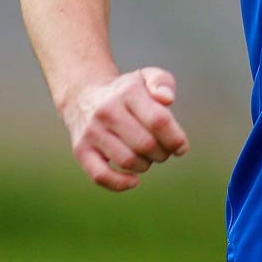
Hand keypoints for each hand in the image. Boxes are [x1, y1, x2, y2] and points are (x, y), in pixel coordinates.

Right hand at [59, 67, 189, 191]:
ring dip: (145, 165)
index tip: (181, 147)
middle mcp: (107, 110)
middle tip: (163, 151)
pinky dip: (120, 184)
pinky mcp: (81, 150)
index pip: (159, 120)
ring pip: (128, 160)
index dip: (175, 139)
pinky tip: (134, 180)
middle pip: (146, 144)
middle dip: (162, 153)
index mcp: (128, 92)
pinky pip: (100, 176)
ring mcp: (92, 131)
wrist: (83, 95)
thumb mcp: (145, 77)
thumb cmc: (125, 91)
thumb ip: (163, 82)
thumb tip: (167, 99)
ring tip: (147, 158)